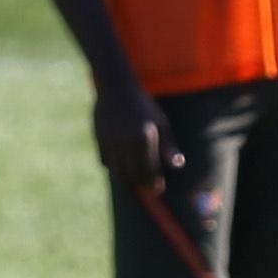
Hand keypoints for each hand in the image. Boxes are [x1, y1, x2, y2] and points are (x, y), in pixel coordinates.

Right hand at [91, 82, 176, 196]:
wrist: (116, 86)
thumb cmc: (143, 104)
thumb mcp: (161, 122)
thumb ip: (168, 145)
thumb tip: (177, 165)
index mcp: (144, 138)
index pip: (149, 170)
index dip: (154, 183)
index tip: (158, 190)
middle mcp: (126, 142)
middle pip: (132, 175)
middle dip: (140, 185)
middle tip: (147, 187)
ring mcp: (110, 141)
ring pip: (117, 171)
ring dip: (126, 179)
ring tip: (134, 179)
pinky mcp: (99, 139)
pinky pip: (105, 162)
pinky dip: (114, 167)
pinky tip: (121, 166)